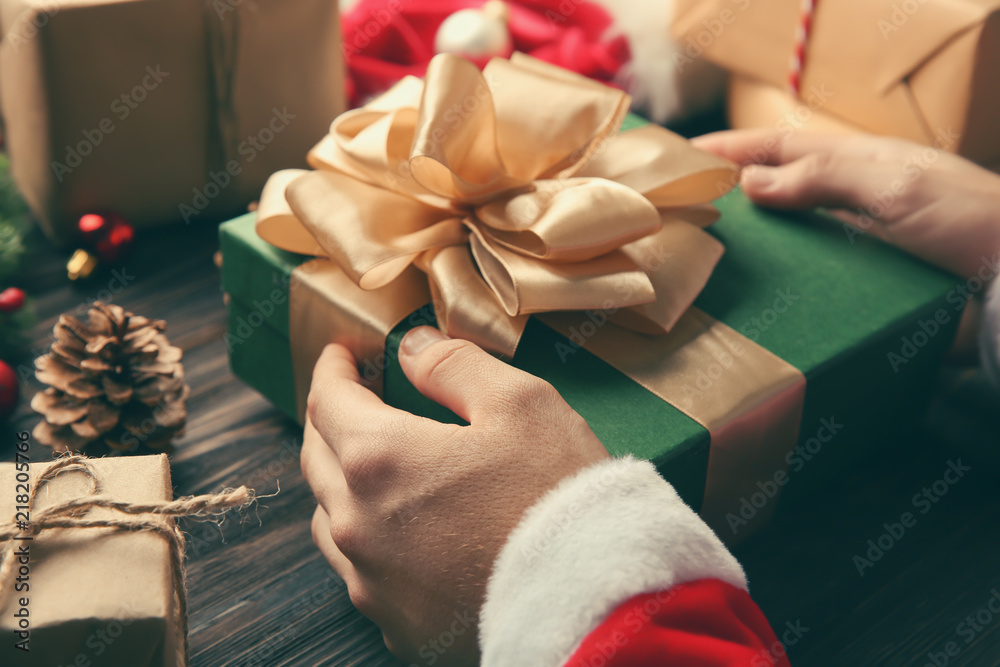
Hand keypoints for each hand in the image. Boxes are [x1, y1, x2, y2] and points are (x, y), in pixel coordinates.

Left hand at [301, 327, 609, 665]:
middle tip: (354, 399)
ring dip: (340, 483)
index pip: (327, 400)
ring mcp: (373, 582)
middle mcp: (359, 524)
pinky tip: (402, 532)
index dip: (333, 368)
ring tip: (371, 466)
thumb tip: (413, 348)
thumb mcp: (519, 402)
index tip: (342, 353)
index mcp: (379, 459)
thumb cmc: (557, 497)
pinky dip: (370, 541)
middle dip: (330, 419)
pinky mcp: (397, 624)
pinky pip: (361, 573)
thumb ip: (454, 365)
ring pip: (330, 519)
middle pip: (317, 458)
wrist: (591, 603)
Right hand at [692, 129, 999, 279]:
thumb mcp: (892, 185)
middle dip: (734, 195)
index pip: (783, 148)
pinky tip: (760, 301)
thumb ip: (823, 177)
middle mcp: (859, 199)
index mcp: (862, 164)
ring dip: (755, 245)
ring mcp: (865, 242)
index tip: (684, 155)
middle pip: (783, 190)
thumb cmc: (967, 219)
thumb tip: (750, 181)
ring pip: (794, 237)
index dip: (734, 148)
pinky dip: (782, 285)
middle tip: (686, 211)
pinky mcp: (871, 283)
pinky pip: (813, 278)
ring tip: (707, 258)